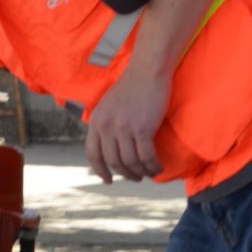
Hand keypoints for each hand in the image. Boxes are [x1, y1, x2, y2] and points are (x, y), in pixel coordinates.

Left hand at [86, 65, 171, 182]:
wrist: (148, 71)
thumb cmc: (132, 87)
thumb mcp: (109, 106)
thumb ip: (106, 125)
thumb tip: (110, 148)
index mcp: (97, 121)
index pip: (93, 154)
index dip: (100, 170)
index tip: (108, 180)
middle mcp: (106, 126)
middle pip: (113, 162)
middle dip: (126, 174)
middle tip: (136, 177)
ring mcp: (123, 128)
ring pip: (131, 162)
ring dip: (141, 172)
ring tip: (150, 172)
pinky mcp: (142, 128)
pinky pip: (146, 157)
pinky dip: (153, 166)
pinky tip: (158, 167)